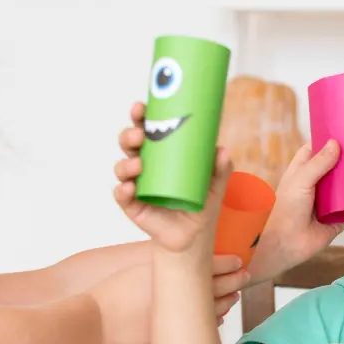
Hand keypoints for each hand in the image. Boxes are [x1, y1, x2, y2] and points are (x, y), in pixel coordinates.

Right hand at [89, 255, 250, 343]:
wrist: (100, 318)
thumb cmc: (115, 290)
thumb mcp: (138, 265)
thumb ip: (161, 261)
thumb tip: (177, 256)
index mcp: (175, 272)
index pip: (211, 264)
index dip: (228, 262)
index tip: (238, 260)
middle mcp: (181, 293)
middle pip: (218, 285)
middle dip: (234, 280)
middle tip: (244, 275)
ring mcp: (180, 315)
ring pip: (214, 307)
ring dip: (226, 300)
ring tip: (235, 295)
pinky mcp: (175, 332)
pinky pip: (202, 326)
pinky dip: (212, 319)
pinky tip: (218, 316)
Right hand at [113, 102, 234, 253]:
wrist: (194, 236)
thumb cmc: (201, 203)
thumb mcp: (215, 183)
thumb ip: (221, 167)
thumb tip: (222, 151)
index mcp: (160, 153)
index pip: (146, 129)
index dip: (139, 116)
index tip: (141, 107)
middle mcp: (144, 165)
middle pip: (128, 143)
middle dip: (129, 135)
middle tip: (140, 135)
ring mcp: (136, 185)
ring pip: (122, 167)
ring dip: (126, 163)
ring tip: (138, 165)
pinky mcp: (132, 205)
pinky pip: (121, 194)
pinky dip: (123, 189)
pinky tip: (130, 187)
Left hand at [247, 140, 343, 283]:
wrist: (285, 244)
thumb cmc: (286, 210)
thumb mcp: (300, 180)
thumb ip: (318, 163)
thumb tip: (335, 144)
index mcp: (303, 171)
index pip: (317, 149)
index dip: (328, 139)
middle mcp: (317, 184)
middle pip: (337, 167)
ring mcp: (329, 202)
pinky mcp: (339, 219)